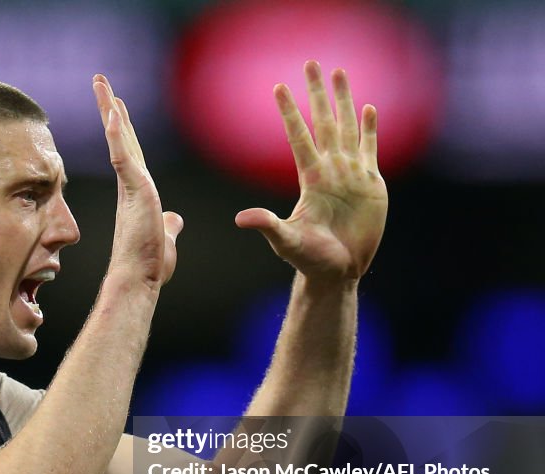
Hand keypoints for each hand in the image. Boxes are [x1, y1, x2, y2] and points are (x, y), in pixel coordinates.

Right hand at [93, 74, 182, 287]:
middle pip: (120, 137)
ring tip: (101, 84)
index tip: (115, 105)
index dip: (121, 127)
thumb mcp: (166, 237)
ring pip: (119, 139)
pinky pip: (123, 156)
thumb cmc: (148, 265)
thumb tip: (175, 219)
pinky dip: (116, 134)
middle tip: (100, 81)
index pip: (129, 151)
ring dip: (109, 109)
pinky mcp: (134, 191)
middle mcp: (130, 184)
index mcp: (137, 192)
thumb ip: (169, 225)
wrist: (138, 280)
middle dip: (109, 107)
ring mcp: (131, 186)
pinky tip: (112, 112)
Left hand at [235, 61, 386, 282]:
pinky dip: (369, 129)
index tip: (277, 88)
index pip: (298, 136)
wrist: (339, 272)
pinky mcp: (370, 184)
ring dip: (343, 101)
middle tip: (311, 63)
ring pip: (346, 128)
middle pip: (323, 122)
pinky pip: (369, 149)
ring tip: (339, 73)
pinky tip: (368, 109)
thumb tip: (241, 220)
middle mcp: (329, 170)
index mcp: (309, 179)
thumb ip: (267, 226)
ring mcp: (350, 175)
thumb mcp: (286, 241)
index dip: (289, 113)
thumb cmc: (310, 259)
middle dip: (317, 93)